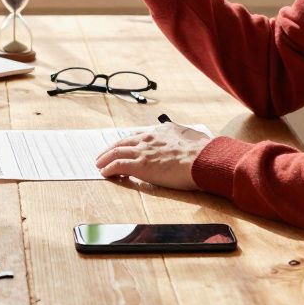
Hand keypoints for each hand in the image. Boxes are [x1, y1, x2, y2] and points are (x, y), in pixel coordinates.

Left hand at [94, 123, 212, 189]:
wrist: (203, 159)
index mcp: (161, 132)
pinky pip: (117, 166)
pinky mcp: (140, 166)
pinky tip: (104, 172)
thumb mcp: (192, 138)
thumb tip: (189, 140)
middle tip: (103, 154)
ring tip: (99, 164)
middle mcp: (149, 139)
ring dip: (105, 158)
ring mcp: (143, 152)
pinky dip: (109, 168)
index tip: (123, 146)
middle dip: (111, 149)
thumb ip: (185, 138)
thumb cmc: (204, 153)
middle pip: (123, 142)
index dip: (128, 142)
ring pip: (116, 152)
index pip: (139, 136)